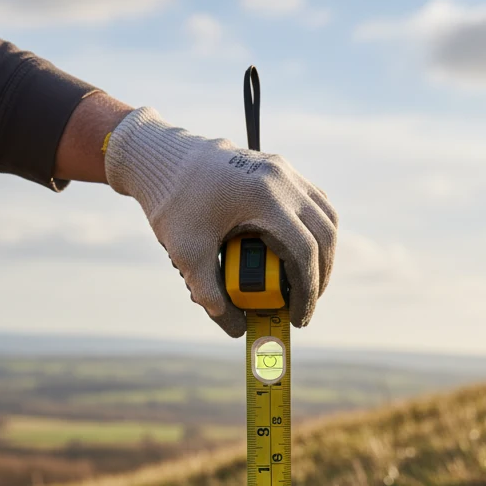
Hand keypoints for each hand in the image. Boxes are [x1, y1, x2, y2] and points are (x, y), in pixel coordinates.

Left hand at [104, 107, 337, 337]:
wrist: (159, 157)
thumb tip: (237, 329)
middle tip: (304, 306)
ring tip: (307, 282)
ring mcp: (283, 169)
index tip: (298, 318)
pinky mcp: (279, 168)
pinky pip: (314, 202)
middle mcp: (280, 179)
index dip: (308, 291)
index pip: (305, 251)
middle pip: (324, 234)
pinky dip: (316, 231)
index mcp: (263, 197)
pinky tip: (302, 252)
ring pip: (326, 216)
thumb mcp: (187, 254)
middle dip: (320, 277)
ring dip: (324, 253)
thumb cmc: (172, 203)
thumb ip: (211, 295)